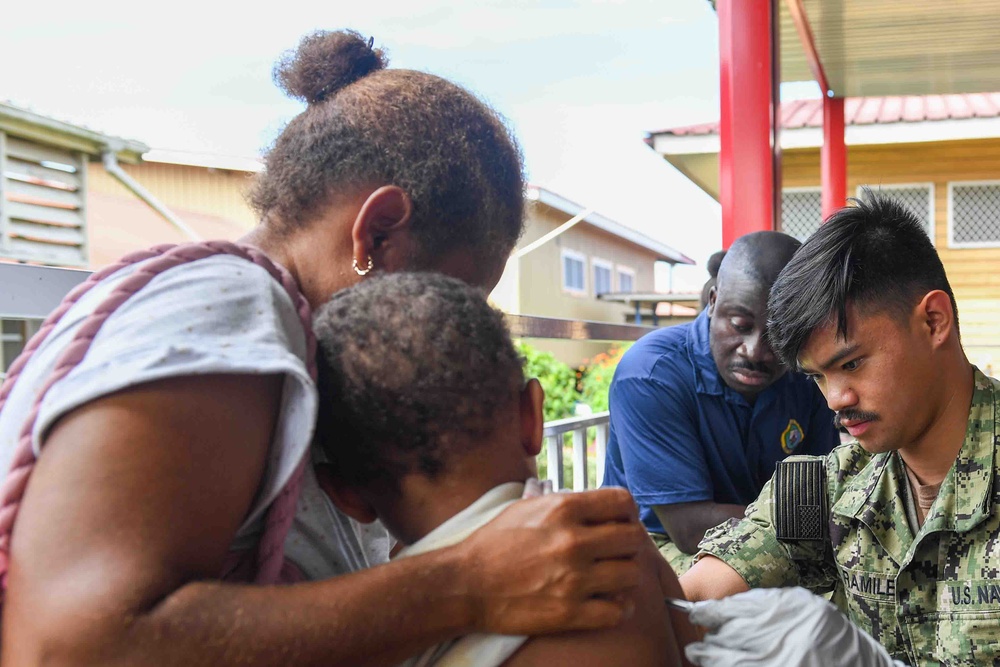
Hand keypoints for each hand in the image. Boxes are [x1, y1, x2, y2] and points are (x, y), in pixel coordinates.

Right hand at [460, 487, 647, 635]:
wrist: (465, 584)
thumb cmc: (493, 544)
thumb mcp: (527, 507)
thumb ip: (565, 504)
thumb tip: (596, 504)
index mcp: (563, 509)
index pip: (623, 502)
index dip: (627, 511)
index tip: (621, 520)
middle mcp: (573, 541)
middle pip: (634, 538)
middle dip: (628, 543)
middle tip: (616, 550)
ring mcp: (574, 579)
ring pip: (632, 574)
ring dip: (625, 575)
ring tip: (611, 576)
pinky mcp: (570, 613)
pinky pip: (618, 611)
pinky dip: (619, 608)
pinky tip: (608, 602)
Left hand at [684, 587, 907, 666]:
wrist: (865, 666)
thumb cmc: (832, 635)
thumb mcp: (803, 606)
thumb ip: (765, 603)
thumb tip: (724, 610)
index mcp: (785, 608)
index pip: (731, 608)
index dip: (707, 612)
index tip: (692, 614)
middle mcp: (780, 635)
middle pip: (727, 635)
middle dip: (709, 638)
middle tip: (697, 644)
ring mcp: (777, 660)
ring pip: (729, 659)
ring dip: (711, 657)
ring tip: (699, 655)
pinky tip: (719, 665)